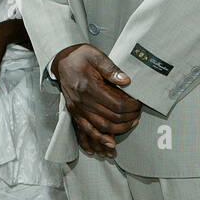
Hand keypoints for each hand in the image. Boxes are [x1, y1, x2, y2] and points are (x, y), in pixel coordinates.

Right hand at [52, 43, 139, 157]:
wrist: (61, 61)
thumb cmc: (80, 57)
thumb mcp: (96, 55)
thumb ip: (111, 68)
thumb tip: (126, 80)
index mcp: (89, 86)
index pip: (115, 103)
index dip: (131, 107)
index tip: (139, 104)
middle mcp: (82, 101)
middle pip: (110, 117)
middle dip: (128, 119)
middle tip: (138, 115)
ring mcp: (77, 109)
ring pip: (100, 127)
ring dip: (117, 130)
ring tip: (130, 126)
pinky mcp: (74, 113)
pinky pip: (86, 131)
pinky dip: (98, 139)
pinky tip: (108, 144)